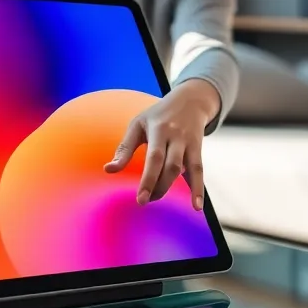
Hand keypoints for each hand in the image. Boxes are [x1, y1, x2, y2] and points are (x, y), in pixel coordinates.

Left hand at [103, 79, 220, 209]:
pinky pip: (199, 171)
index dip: (148, 179)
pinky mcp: (198, 150)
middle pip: (171, 166)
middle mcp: (177, 136)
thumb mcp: (138, 125)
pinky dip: (198, 189)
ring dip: (171, 188)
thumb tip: (108, 170)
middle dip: (158, 187)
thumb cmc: (157, 115)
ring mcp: (189, 143)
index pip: (155, 157)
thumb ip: (124, 148)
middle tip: (144, 201)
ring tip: (155, 199)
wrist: (190, 100)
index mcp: (160, 129)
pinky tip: (196, 207)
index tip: (140, 198)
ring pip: (185, 169)